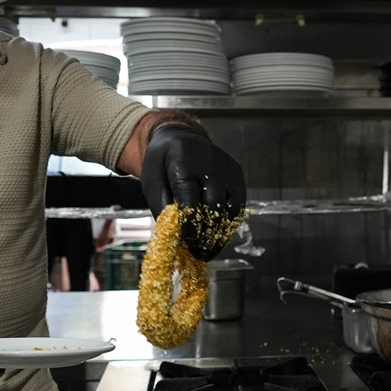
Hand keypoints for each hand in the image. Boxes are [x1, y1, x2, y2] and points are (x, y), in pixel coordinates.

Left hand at [141, 125, 246, 259]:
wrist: (178, 137)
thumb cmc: (162, 164)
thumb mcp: (152, 184)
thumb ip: (163, 210)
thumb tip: (175, 238)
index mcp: (182, 165)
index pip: (191, 201)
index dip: (191, 227)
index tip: (188, 246)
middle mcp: (209, 165)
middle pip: (213, 206)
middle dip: (207, 233)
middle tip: (199, 253)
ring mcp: (226, 168)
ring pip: (229, 207)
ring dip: (220, 231)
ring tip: (209, 248)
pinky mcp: (236, 173)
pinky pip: (238, 202)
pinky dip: (229, 221)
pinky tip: (218, 234)